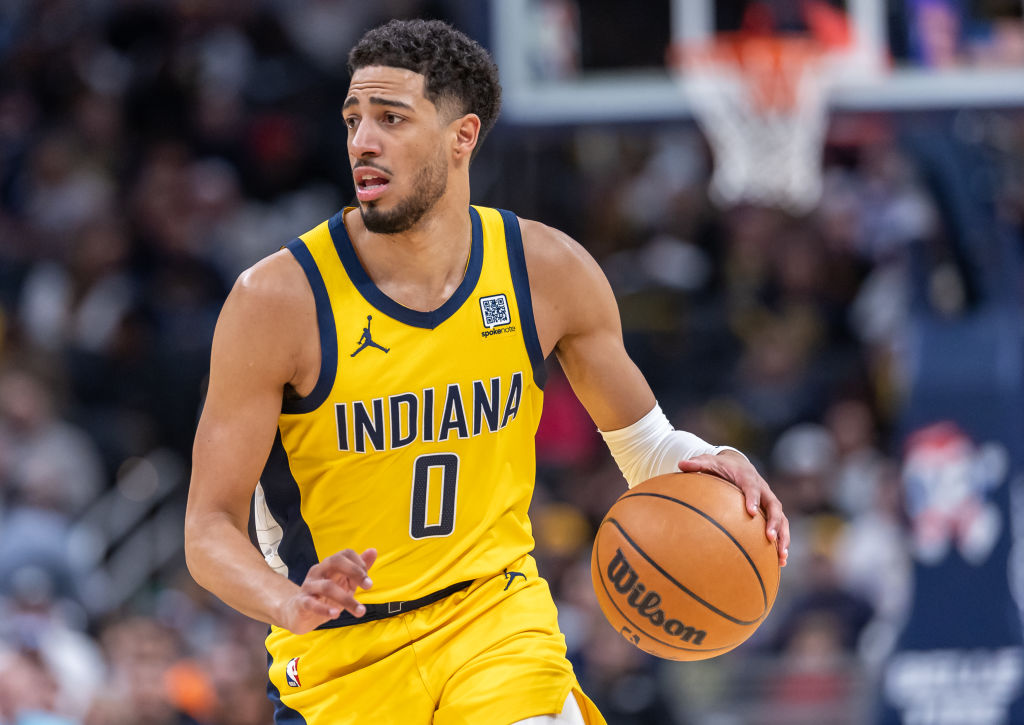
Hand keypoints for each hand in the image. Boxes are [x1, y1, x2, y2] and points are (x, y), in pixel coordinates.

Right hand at [278, 548, 376, 633]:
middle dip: (355, 572)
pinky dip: (324, 609)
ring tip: (360, 611)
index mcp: (329, 565)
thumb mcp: (345, 582)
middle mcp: (318, 571)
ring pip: (327, 586)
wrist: (298, 612)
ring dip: (346, 599)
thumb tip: (373, 550)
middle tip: (369, 586)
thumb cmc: (325, 596)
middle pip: (335, 561)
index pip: (345, 554)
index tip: (368, 581)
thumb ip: (359, 568)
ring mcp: (309, 586)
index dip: (360, 563)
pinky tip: (335, 614)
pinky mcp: (301, 602)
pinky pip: (311, 603)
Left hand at [678, 451, 789, 566]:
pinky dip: (782, 542)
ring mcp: (769, 501)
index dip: (754, 499)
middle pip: (775, 506)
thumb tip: (680, 464)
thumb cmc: (721, 466)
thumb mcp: (709, 461)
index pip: (753, 488)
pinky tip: (780, 562)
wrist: (738, 463)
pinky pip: (781, 527)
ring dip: (784, 537)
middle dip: (774, 522)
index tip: (751, 512)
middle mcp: (763, 490)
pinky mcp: (770, 511)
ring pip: (782, 519)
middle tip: (770, 538)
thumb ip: (697, 464)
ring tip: (782, 557)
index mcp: (748, 478)